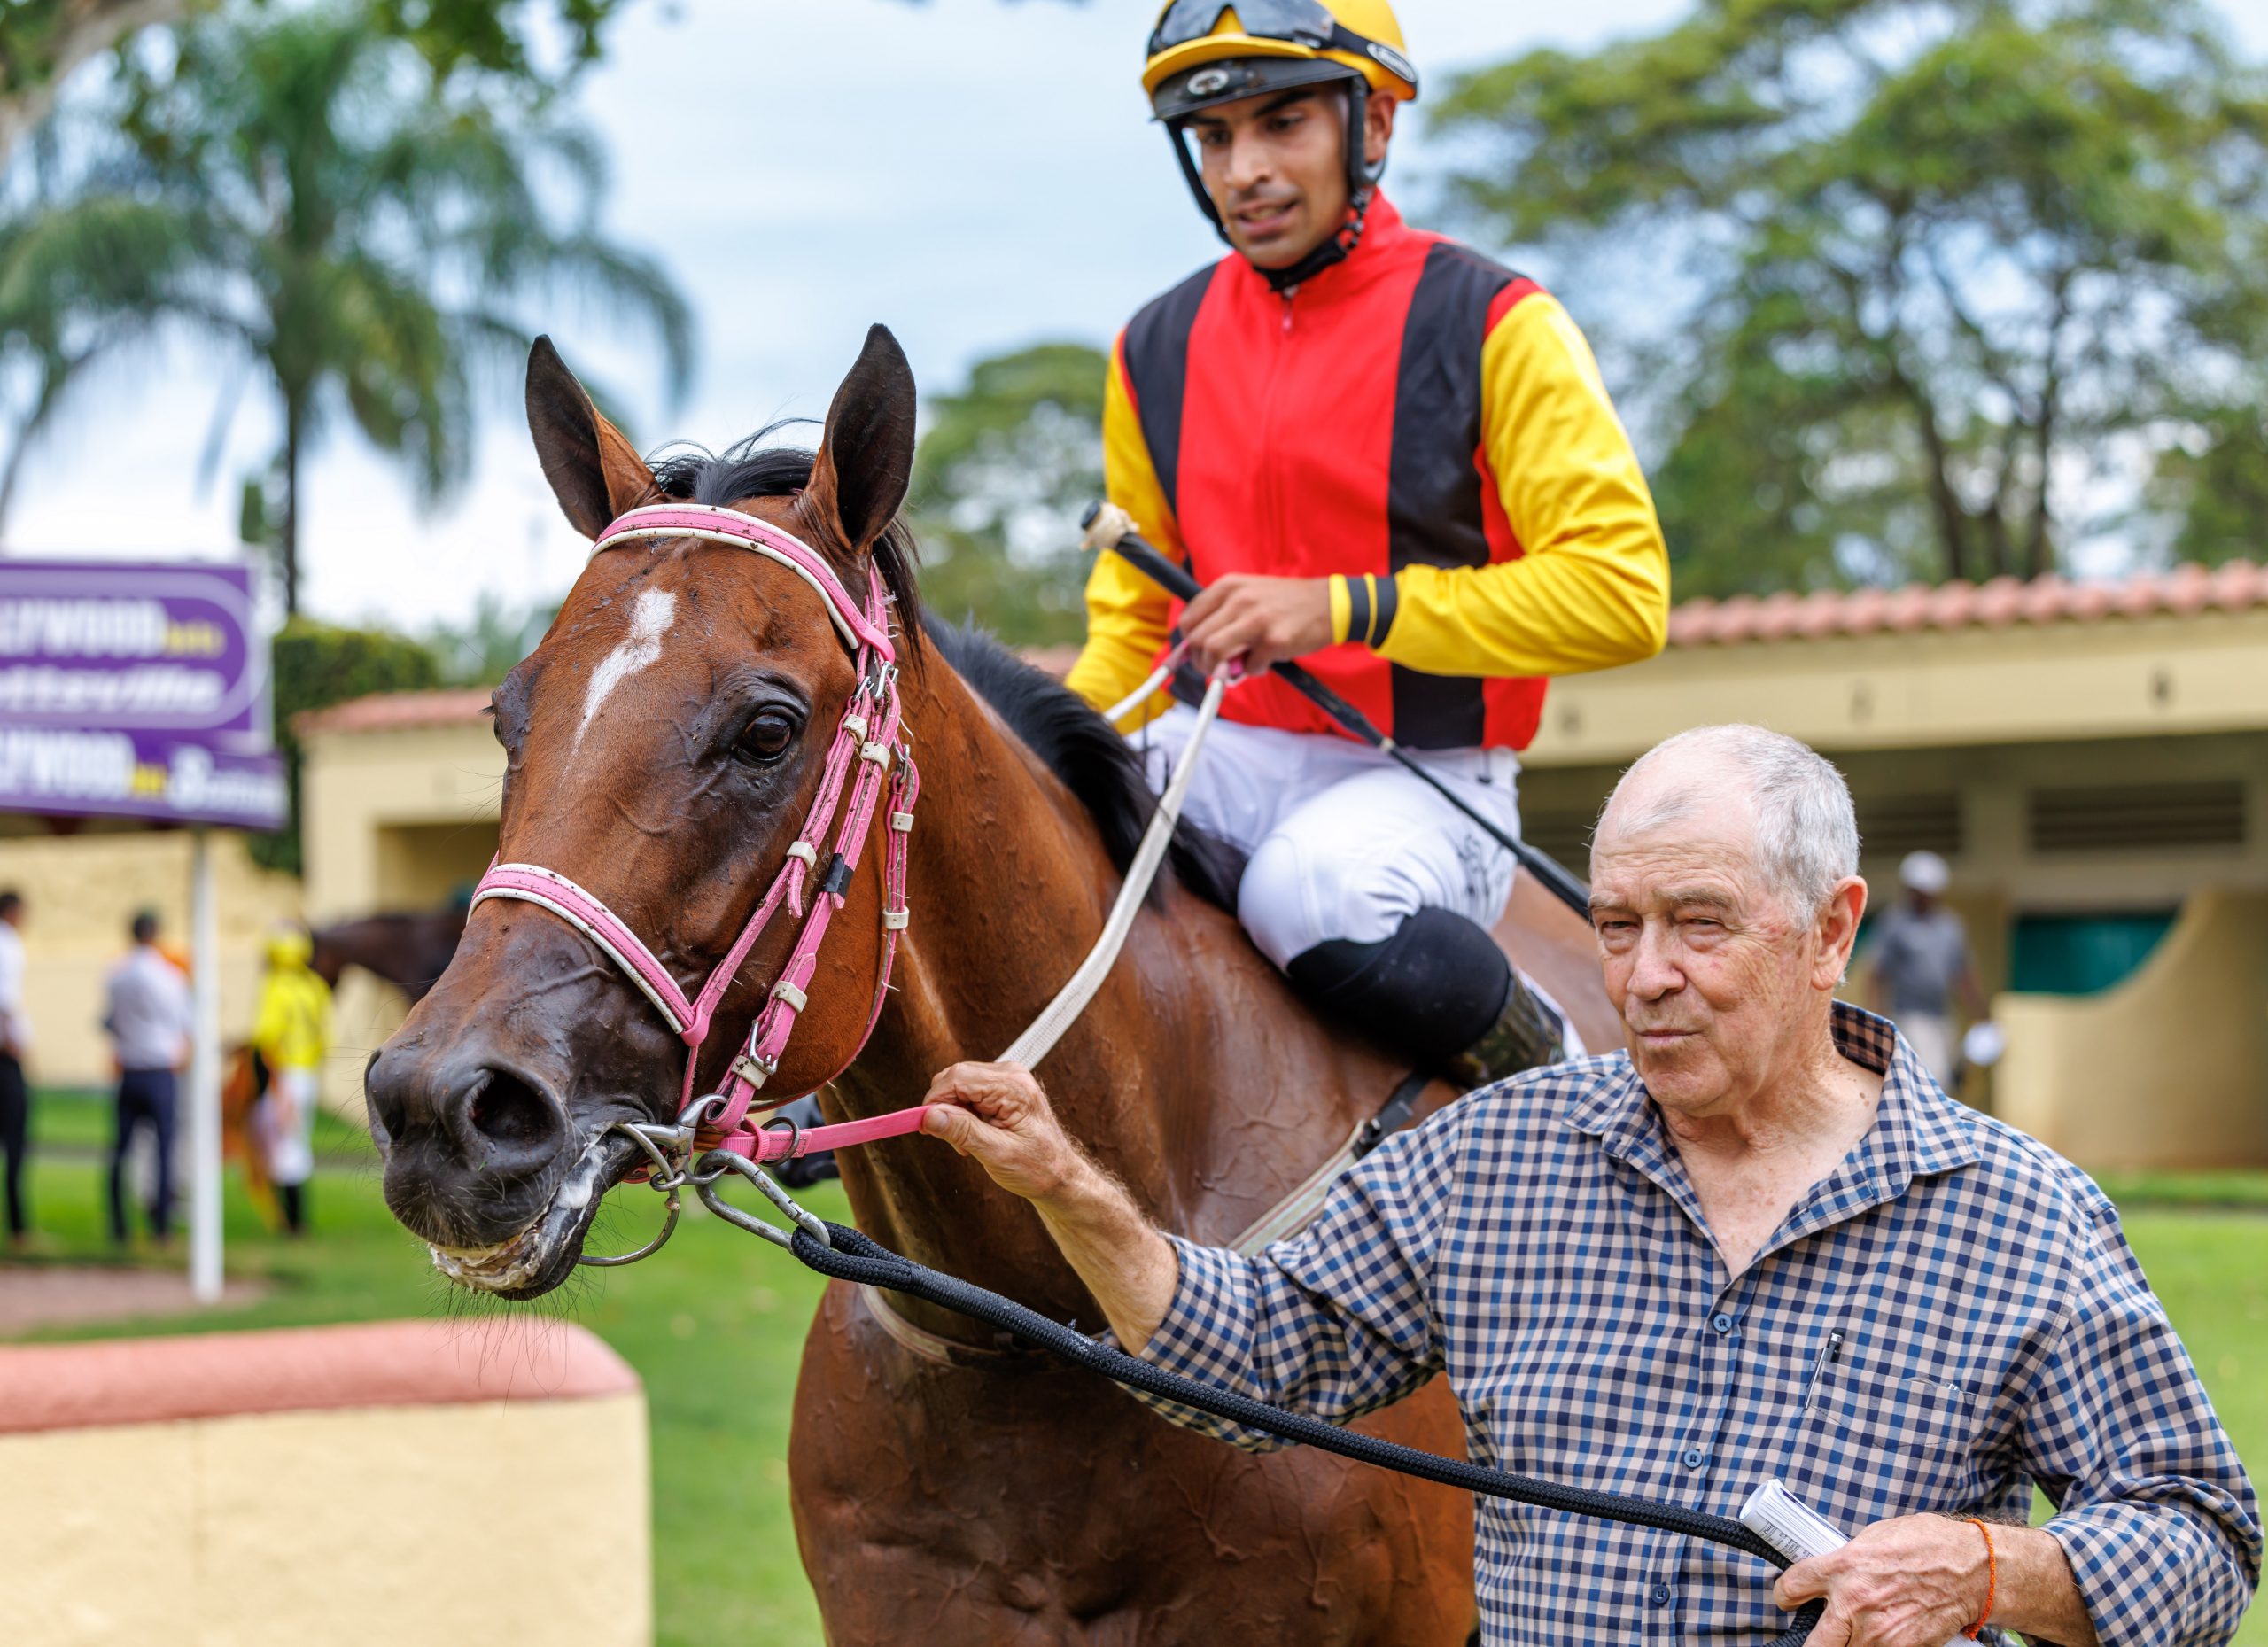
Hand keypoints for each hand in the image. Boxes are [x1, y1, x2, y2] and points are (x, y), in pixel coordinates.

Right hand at [920, 1062, 1087, 1203]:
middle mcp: (1011, 1075)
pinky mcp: (1004, 1089)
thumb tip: (929, 1115)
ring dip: (955, 1113)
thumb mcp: (996, 1154)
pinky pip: (970, 1092)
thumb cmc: (1037, 1168)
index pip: (958, 1078)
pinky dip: (965, 1113)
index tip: (922, 1125)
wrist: (1060, 1176)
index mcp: (1013, 1087)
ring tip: (970, 1143)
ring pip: (960, 1085)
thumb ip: (962, 1131)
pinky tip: (977, 1135)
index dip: (934, 1100)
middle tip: (954, 1141)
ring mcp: (1009, 1080)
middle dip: (945, 1108)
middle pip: (956, 1078)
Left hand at [1181, 574, 1333, 674]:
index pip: (1188, 619)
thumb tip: (1192, 650)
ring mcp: (1256, 619)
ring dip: (1219, 670)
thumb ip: (1221, 616)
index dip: (1186, 643)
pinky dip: (1253, 670)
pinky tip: (1265, 661)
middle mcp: (1239, 599)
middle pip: (1197, 640)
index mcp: (1228, 586)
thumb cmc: (1284, 604)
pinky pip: (1248, 666)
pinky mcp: (1274, 640)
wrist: (1327, 604)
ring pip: (1214, 653)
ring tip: (1234, 669)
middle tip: (1214, 668)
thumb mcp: (1248, 594)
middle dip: (1201, 662)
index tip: (1194, 655)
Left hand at [1774, 1514, 1991, 1646]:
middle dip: (1813, 1641)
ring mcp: (1880, 1633)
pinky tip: (1887, 1635)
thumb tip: (1832, 1572)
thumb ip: (1848, 1561)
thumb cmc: (1927, 1545)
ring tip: (1860, 1630)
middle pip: (1814, 1644)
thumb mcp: (1875, 1538)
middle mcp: (1856, 1603)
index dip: (1784, 1594)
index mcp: (1844, 1567)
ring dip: (1849, 1644)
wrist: (1972, 1570)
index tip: (1788, 1598)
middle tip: (1819, 1633)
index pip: (1792, 1586)